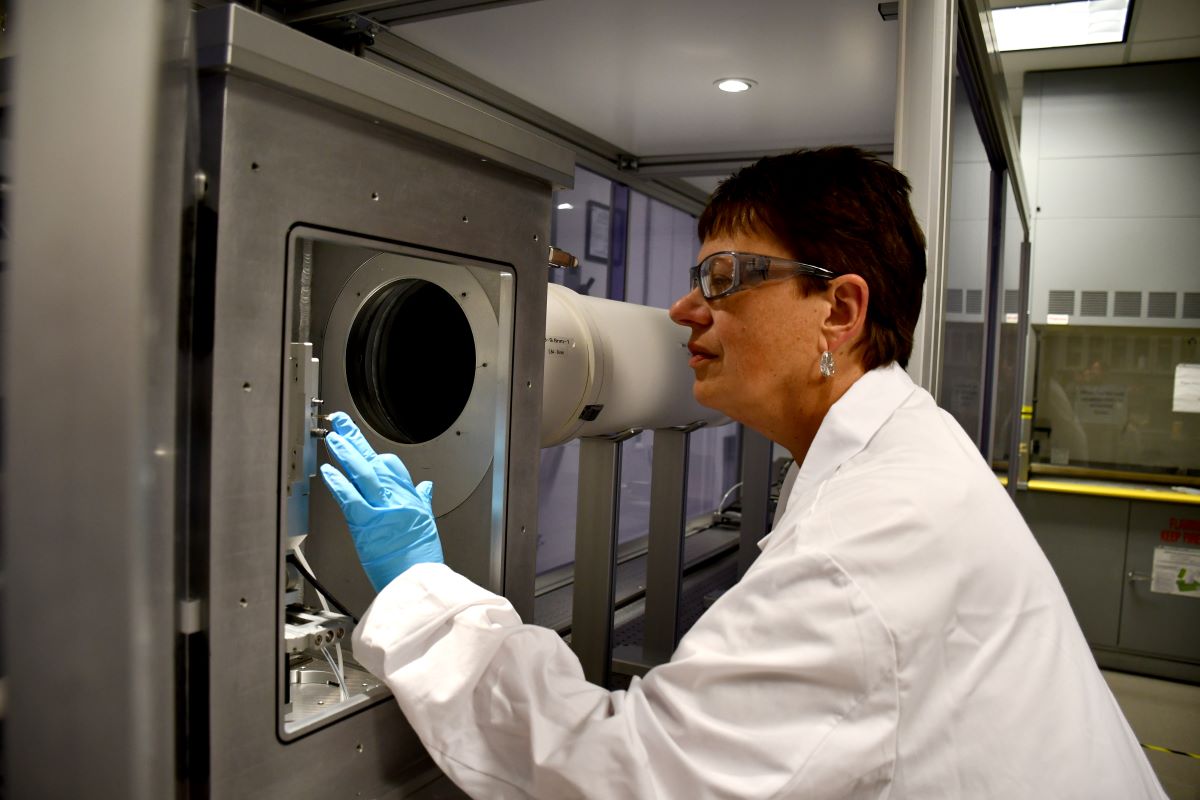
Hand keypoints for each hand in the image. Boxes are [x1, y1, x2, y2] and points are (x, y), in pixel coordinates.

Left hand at [319, 411, 443, 590]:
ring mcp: (382, 510)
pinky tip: (329, 471)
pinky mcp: (368, 525)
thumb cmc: (421, 560)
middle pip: (375, 462)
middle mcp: (397, 499)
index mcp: (410, 499)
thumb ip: (422, 501)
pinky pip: (350, 499)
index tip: (362, 444)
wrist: (419, 582)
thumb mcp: (427, 524)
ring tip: (333, 439)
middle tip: (341, 424)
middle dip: (356, 441)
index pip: (392, 467)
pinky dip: (339, 484)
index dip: (375, 454)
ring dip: (346, 454)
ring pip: (363, 474)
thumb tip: (427, 486)